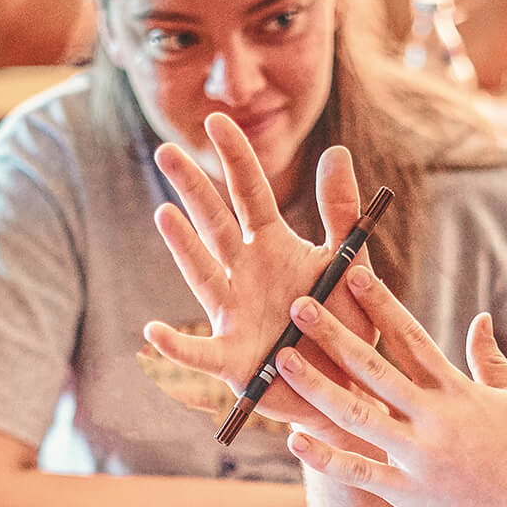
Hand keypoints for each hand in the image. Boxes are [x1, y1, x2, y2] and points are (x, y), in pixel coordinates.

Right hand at [144, 112, 375, 427]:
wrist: (353, 387)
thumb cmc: (347, 326)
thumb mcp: (350, 265)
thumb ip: (341, 213)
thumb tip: (336, 152)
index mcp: (273, 246)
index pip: (250, 192)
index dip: (235, 157)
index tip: (217, 119)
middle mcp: (245, 273)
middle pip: (215, 224)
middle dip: (193, 188)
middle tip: (168, 150)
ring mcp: (233, 314)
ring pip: (203, 273)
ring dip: (184, 246)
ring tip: (165, 214)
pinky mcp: (233, 359)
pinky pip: (201, 352)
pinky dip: (177, 346)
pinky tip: (154, 332)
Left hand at [274, 263, 506, 506]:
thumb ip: (491, 360)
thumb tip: (479, 318)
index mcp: (459, 392)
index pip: (411, 337)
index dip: (379, 303)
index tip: (350, 274)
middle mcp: (435, 419)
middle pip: (373, 368)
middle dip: (333, 335)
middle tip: (298, 306)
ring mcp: (421, 458)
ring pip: (357, 416)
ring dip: (317, 386)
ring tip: (282, 360)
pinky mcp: (413, 497)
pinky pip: (361, 474)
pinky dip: (326, 458)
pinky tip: (294, 440)